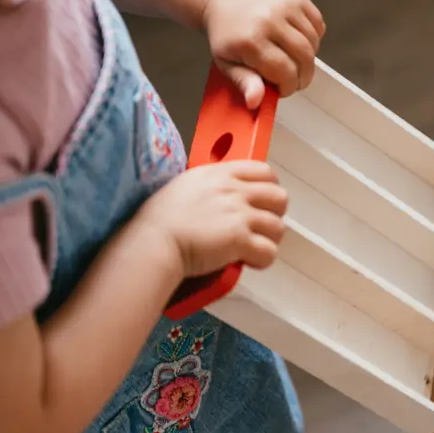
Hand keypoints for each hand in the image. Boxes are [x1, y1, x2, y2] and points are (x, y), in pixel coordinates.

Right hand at [137, 160, 287, 276]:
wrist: (154, 241)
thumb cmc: (161, 219)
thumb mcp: (187, 186)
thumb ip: (211, 186)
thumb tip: (224, 194)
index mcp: (220, 174)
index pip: (265, 170)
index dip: (270, 187)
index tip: (262, 201)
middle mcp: (234, 190)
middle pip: (279, 196)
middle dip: (275, 214)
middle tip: (260, 227)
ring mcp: (239, 215)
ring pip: (278, 226)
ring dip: (269, 239)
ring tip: (252, 247)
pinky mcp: (240, 240)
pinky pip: (269, 251)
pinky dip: (263, 259)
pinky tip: (249, 261)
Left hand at [202, 0, 325, 107]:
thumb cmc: (226, 36)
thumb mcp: (227, 64)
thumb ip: (245, 82)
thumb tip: (256, 102)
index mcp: (251, 40)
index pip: (285, 72)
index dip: (289, 87)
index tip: (283, 90)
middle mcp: (270, 19)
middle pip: (304, 57)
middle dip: (303, 76)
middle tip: (295, 80)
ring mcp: (285, 5)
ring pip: (313, 42)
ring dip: (309, 58)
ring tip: (294, 60)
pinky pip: (318, 24)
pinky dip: (314, 37)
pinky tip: (299, 41)